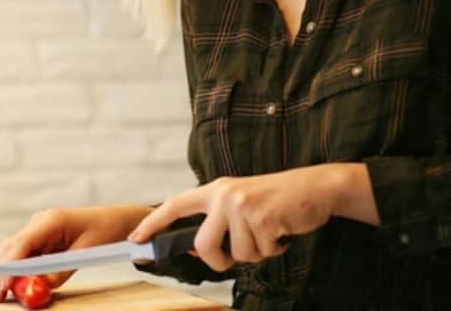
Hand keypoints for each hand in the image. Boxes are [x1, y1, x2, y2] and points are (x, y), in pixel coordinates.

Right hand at [0, 204, 152, 302]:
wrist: (116, 219)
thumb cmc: (104, 231)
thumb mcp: (85, 253)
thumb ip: (61, 270)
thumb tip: (40, 286)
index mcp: (51, 221)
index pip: (21, 245)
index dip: (9, 267)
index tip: (3, 287)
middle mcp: (40, 221)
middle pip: (11, 248)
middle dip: (1, 273)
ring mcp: (38, 228)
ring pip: (13, 250)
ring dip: (6, 271)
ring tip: (1, 295)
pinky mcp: (41, 236)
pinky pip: (23, 253)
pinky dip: (17, 268)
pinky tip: (14, 284)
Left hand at [128, 163, 376, 271]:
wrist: (315, 188)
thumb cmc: (277, 200)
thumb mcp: (240, 204)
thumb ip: (218, 223)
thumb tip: (198, 252)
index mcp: (215, 190)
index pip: (175, 205)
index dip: (153, 222)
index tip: (135, 237)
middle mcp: (224, 195)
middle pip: (204, 245)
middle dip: (219, 261)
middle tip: (237, 256)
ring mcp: (242, 206)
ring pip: (237, 254)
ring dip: (256, 253)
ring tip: (268, 233)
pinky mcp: (263, 218)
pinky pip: (261, 253)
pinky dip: (274, 250)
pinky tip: (281, 232)